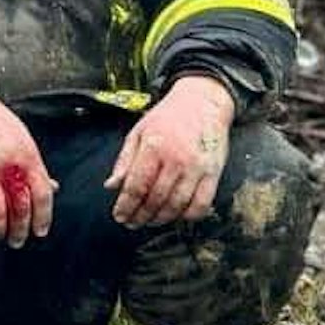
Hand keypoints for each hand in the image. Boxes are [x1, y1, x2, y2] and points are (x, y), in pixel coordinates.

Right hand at [0, 83, 55, 247]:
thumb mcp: (21, 137)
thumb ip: (34, 165)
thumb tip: (52, 187)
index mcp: (27, 154)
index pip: (42, 193)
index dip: (44, 217)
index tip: (40, 232)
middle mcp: (9, 163)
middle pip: (21, 207)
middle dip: (20, 230)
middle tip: (17, 241)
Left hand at [105, 76, 233, 226]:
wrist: (203, 102)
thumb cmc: (168, 117)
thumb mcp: (139, 132)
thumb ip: (124, 161)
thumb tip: (111, 186)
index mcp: (154, 147)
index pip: (136, 186)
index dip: (126, 206)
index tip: (120, 216)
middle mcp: (176, 159)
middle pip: (155, 199)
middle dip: (140, 216)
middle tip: (132, 222)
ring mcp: (197, 168)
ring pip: (176, 206)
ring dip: (161, 219)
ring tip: (150, 220)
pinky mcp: (213, 173)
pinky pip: (201, 205)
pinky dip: (187, 216)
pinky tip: (176, 215)